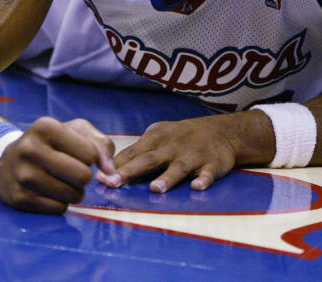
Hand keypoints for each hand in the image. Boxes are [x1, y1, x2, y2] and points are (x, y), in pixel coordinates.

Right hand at [0, 117, 115, 213]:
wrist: (8, 161)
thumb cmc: (49, 143)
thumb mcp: (74, 131)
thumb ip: (101, 144)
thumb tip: (111, 172)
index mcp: (45, 127)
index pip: (90, 153)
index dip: (89, 157)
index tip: (76, 154)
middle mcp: (31, 149)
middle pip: (83, 176)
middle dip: (84, 177)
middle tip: (73, 172)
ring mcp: (23, 176)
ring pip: (72, 196)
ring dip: (74, 192)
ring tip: (62, 182)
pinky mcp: (19, 198)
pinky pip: (58, 209)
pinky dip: (61, 203)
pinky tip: (50, 192)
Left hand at [99, 116, 241, 193]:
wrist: (221, 132)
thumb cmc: (180, 138)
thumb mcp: (158, 138)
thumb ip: (136, 154)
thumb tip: (107, 172)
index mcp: (156, 137)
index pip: (132, 152)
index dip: (116, 166)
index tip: (100, 178)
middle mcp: (172, 145)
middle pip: (149, 159)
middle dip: (131, 171)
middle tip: (114, 183)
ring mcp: (193, 154)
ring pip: (178, 167)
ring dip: (167, 177)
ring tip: (156, 188)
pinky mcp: (212, 164)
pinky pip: (207, 173)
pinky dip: (203, 179)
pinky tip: (197, 187)